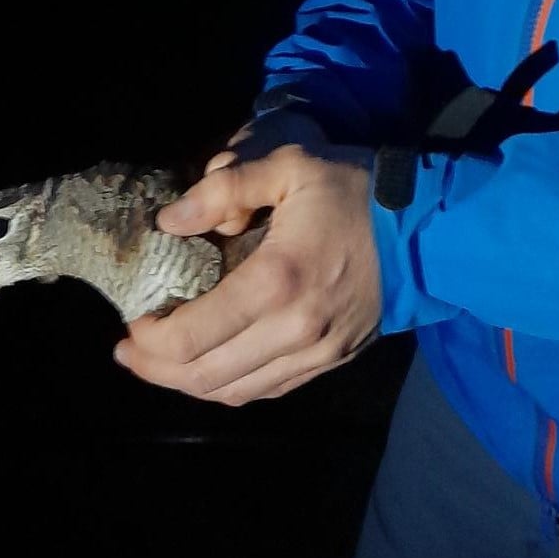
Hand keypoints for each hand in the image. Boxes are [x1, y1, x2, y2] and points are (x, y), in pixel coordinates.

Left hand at [113, 115, 379, 404]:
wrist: (428, 227)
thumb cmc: (354, 190)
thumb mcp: (290, 166)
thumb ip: (225, 187)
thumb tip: (170, 221)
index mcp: (278, 281)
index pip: (192, 336)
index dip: (149, 339)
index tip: (132, 321)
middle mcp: (295, 329)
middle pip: (204, 376)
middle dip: (156, 368)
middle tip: (130, 349)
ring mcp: (318, 351)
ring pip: (234, 392)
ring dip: (189, 383)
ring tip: (162, 361)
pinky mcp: (333, 360)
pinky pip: (269, 389)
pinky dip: (230, 385)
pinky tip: (213, 364)